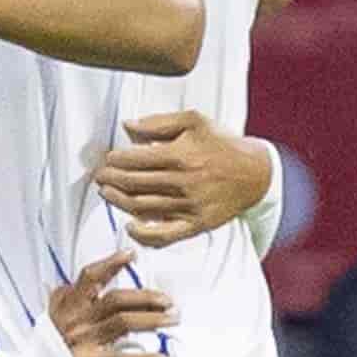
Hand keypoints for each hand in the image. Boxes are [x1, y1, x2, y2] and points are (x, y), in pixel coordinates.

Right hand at [48, 250, 175, 356]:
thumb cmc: (51, 342)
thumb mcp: (53, 312)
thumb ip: (68, 295)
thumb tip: (83, 278)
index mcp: (70, 304)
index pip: (91, 277)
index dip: (111, 263)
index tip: (132, 255)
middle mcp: (78, 319)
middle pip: (116, 300)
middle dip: (146, 297)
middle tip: (167, 300)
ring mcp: (85, 339)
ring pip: (124, 323)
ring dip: (152, 320)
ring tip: (171, 319)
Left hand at [91, 111, 271, 246]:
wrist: (256, 173)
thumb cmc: (223, 145)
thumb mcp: (195, 121)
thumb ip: (159, 123)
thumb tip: (129, 126)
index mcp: (179, 155)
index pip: (135, 159)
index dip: (115, 159)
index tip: (107, 159)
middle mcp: (182, 182)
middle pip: (134, 183)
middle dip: (111, 179)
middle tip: (100, 176)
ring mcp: (188, 206)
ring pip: (142, 207)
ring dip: (118, 201)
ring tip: (106, 193)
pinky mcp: (196, 224)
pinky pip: (165, 235)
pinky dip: (144, 234)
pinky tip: (130, 227)